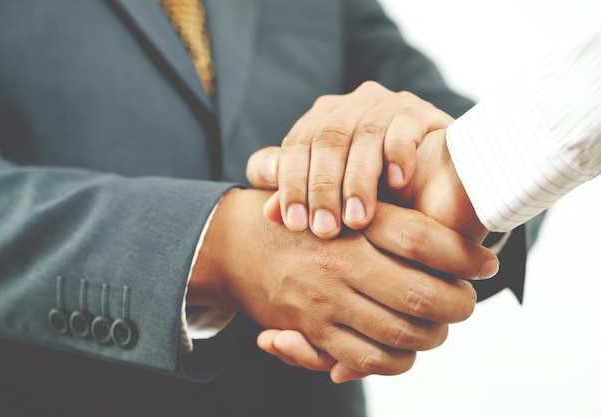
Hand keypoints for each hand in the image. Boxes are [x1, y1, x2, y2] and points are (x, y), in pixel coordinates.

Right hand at [249, 129, 491, 380]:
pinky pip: (370, 359)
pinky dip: (399, 360)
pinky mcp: (314, 331)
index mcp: (354, 222)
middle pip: (424, 293)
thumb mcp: (344, 202)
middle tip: (465, 299)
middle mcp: (342, 261)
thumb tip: (455, 238)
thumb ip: (390, 216)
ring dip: (433, 334)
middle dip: (458, 303)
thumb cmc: (305, 222)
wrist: (239, 244)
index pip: (424, 239)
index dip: (465, 254)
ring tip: (438, 324)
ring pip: (403, 333)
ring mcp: (327, 300)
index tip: (486, 263)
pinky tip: (404, 348)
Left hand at [251, 81, 453, 238]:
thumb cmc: (372, 193)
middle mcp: (352, 104)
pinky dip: (399, 153)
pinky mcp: (422, 111)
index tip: (293, 223)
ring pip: (365, 134)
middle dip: (324, 187)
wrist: (434, 183)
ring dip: (360, 180)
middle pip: (328, 138)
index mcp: (323, 118)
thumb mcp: (331, 197)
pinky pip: (405, 126)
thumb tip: (267, 212)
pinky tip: (397, 184)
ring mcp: (388, 103)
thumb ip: (297, 196)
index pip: (297, 145)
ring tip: (357, 220)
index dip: (291, 183)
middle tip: (324, 229)